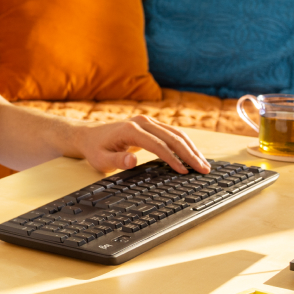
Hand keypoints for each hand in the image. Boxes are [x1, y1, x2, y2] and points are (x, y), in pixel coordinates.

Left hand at [73, 114, 209, 174]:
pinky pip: (172, 134)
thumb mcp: (100, 159)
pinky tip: (194, 156)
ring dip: (192, 149)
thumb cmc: (95, 149)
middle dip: (190, 154)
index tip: (184, 172)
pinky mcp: (151, 125)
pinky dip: (185, 145)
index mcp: (130, 130)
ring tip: (205, 165)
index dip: (172, 159)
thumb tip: (132, 161)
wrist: (88, 135)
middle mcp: (142, 122)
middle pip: (172, 137)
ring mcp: (148, 122)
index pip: (158, 145)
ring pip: (176, 134)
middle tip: (204, 170)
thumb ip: (116, 161)